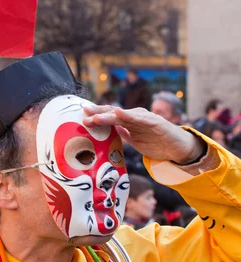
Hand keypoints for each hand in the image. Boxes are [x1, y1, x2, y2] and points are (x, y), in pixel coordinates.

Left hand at [84, 106, 203, 163]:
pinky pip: (139, 118)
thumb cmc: (156, 143)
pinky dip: (128, 115)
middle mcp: (135, 116)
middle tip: (84, 114)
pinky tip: (118, 113)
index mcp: (129, 121)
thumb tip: (107, 133)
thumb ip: (122, 135)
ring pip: (123, 115)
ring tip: (95, 116)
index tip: (82, 117)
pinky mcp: (154, 122)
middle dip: (98, 113)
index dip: (96, 116)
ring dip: (108, 115)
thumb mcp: (135, 141)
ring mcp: (144, 118)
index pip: (110, 117)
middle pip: (113, 113)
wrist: (178, 148)